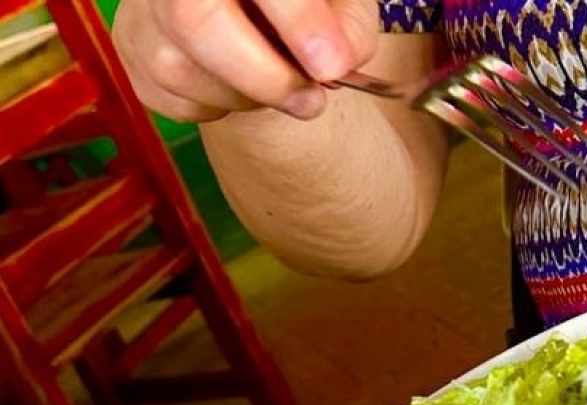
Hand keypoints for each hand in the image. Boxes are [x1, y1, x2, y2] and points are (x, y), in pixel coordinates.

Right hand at [113, 0, 377, 121]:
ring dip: (247, 95)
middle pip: (192, 19)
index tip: (329, 64)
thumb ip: (348, 26)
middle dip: (264, 75)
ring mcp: (140, 5)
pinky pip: (176, 100)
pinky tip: (238, 78)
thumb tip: (333, 61)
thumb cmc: (302, 2)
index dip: (294, 16)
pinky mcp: (132, 49)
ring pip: (182, 70)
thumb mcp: (341, 2)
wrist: (259, 12)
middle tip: (312, 100)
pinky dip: (221, 106)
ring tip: (276, 78)